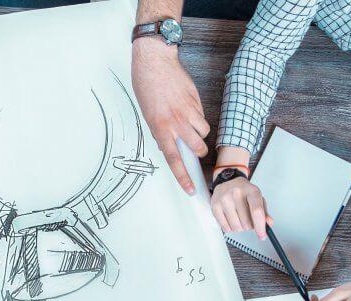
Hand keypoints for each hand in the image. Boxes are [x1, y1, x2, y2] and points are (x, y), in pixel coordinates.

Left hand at [131, 38, 209, 193]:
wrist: (155, 62)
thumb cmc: (147, 87)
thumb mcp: (147, 114)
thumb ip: (159, 132)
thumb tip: (167, 146)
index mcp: (160, 128)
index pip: (174, 159)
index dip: (183, 177)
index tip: (190, 188)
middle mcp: (175, 122)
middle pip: (198, 147)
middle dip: (199, 150)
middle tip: (195, 147)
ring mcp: (187, 111)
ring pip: (203, 132)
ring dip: (199, 132)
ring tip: (190, 124)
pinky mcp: (196, 100)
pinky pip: (202, 116)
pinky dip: (198, 116)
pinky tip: (189, 108)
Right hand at [210, 176, 266, 237]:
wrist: (228, 181)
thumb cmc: (244, 191)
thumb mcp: (257, 198)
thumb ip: (264, 212)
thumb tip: (268, 224)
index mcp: (251, 190)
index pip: (256, 211)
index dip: (260, 226)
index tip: (262, 236)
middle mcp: (237, 193)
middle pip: (246, 223)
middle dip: (249, 226)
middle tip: (248, 219)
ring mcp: (224, 199)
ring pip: (236, 227)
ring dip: (239, 227)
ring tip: (238, 217)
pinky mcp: (215, 206)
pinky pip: (225, 227)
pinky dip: (230, 227)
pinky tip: (231, 218)